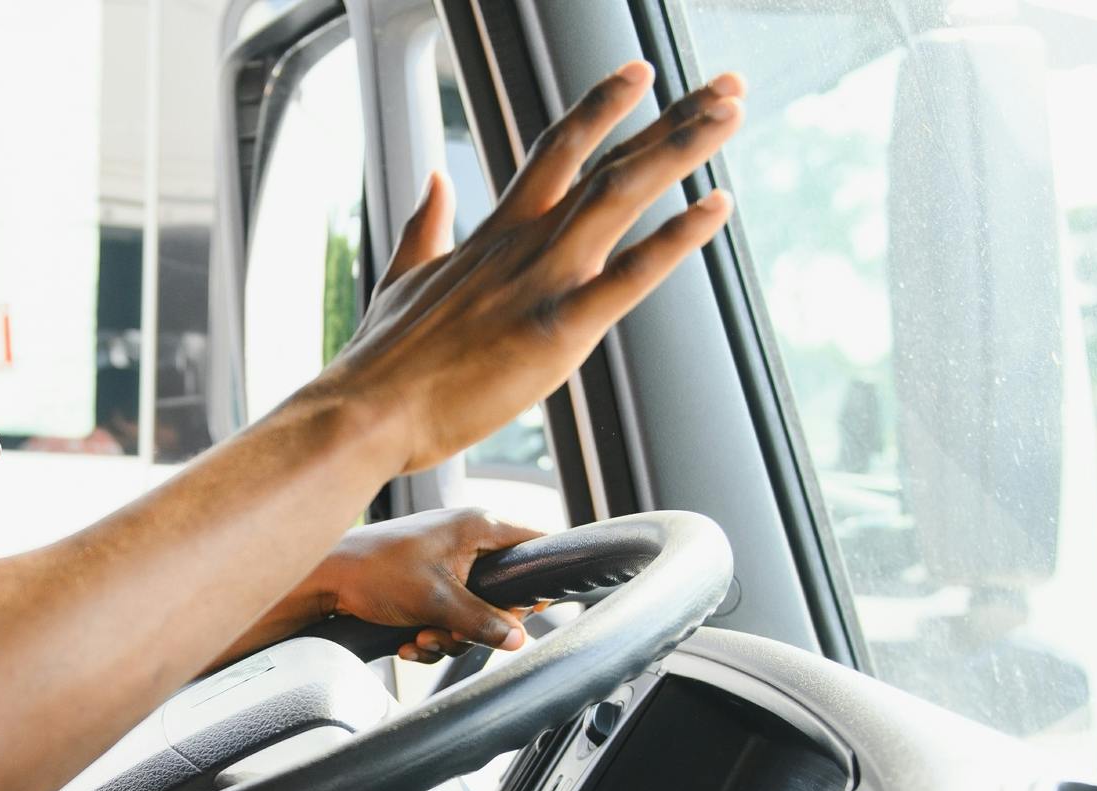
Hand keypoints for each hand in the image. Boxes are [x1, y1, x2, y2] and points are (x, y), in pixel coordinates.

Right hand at [307, 63, 744, 474]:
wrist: (365, 411)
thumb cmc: (384, 363)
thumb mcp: (402, 277)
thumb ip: (425, 224)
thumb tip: (434, 181)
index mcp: (494, 233)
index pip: (557, 150)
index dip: (601, 107)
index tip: (638, 74)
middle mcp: (526, 243)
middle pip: (609, 160)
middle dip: (672, 118)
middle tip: (725, 85)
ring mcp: (543, 281)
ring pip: (622, 195)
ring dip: (681, 149)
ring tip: (731, 112)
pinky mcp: (557, 330)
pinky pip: (628, 276)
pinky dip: (675, 241)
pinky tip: (716, 207)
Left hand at [311, 506, 555, 662]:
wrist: (324, 579)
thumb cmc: (374, 572)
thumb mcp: (436, 601)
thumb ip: (482, 620)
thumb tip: (519, 639)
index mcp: (478, 527)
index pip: (534, 546)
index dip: (537, 582)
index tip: (527, 613)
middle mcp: (466, 540)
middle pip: (502, 593)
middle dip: (475, 625)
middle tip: (451, 633)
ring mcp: (446, 562)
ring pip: (473, 612)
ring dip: (449, 636)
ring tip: (420, 637)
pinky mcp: (427, 583)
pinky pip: (448, 616)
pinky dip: (431, 634)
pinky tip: (408, 641)